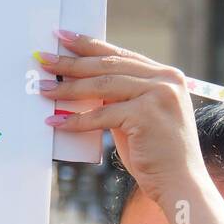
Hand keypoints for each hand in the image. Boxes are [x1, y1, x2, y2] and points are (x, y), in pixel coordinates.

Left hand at [35, 31, 204, 206]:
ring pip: (103, 85)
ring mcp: (158, 95)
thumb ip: (119, 99)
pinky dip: (77, 119)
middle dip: (72, 62)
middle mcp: (165, 79)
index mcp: (166, 76)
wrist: (180, 184)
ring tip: (44, 88)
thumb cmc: (156, 156)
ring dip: (69, 88)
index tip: (63, 38)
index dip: (89, 46)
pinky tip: (57, 121)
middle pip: (109, 65)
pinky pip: (102, 114)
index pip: (121, 55)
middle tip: (44, 59)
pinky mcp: (147, 115)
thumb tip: (83, 87)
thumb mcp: (138, 118)